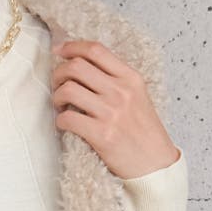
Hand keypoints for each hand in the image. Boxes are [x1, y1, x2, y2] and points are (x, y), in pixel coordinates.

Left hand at [51, 38, 179, 179]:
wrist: (155, 163)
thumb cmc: (143, 132)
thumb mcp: (137, 97)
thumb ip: (116, 81)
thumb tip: (83, 69)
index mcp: (130, 78)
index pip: (95, 50)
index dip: (72, 47)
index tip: (59, 51)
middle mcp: (120, 91)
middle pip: (77, 66)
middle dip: (58, 73)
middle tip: (56, 84)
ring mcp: (111, 113)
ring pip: (68, 90)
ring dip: (56, 97)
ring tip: (60, 105)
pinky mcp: (101, 134)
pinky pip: (68, 119)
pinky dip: (60, 121)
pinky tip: (64, 125)